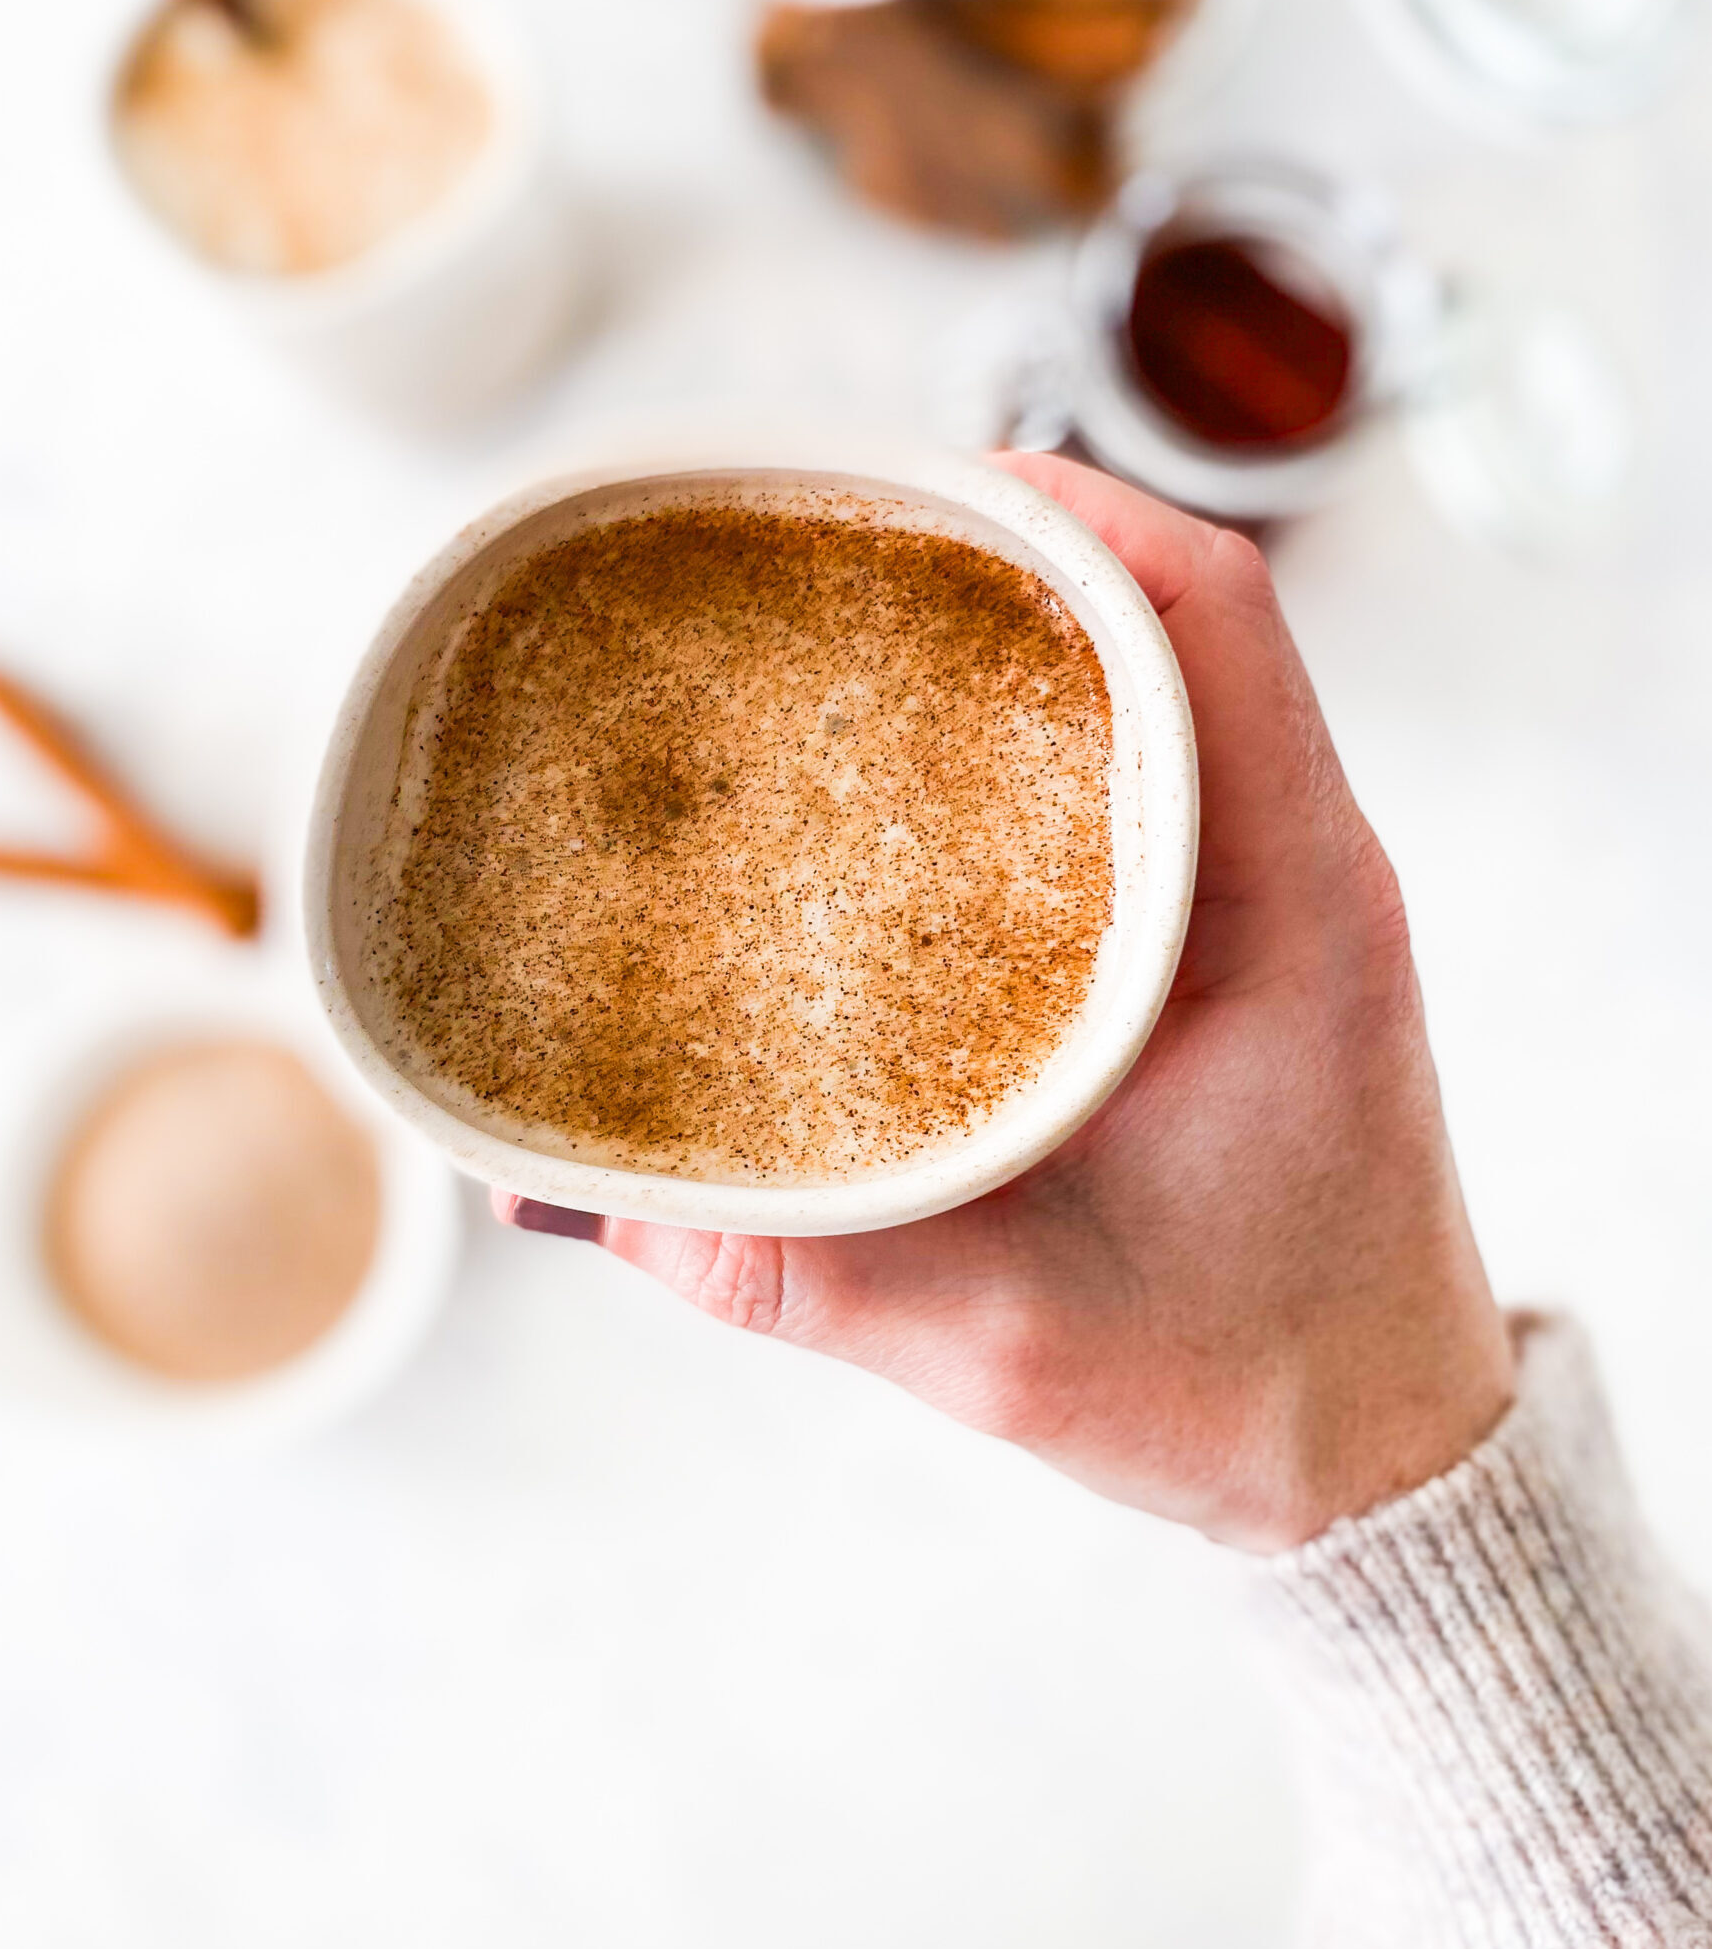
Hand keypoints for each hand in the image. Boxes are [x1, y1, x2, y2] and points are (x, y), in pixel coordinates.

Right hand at [499, 456, 1514, 1552]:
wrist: (1376, 1461)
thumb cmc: (1241, 1390)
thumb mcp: (1007, 1340)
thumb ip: (797, 1271)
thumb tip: (572, 1201)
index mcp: (1294, 910)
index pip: (1212, 614)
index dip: (1068, 510)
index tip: (908, 486)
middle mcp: (1291, 868)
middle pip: (1162, 611)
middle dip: (993, 549)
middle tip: (815, 551)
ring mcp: (1266, 896)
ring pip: (1147, 680)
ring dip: (1008, 628)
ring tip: (836, 623)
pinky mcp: (1220, 943)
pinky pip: (1131, 771)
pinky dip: (1023, 727)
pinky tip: (896, 762)